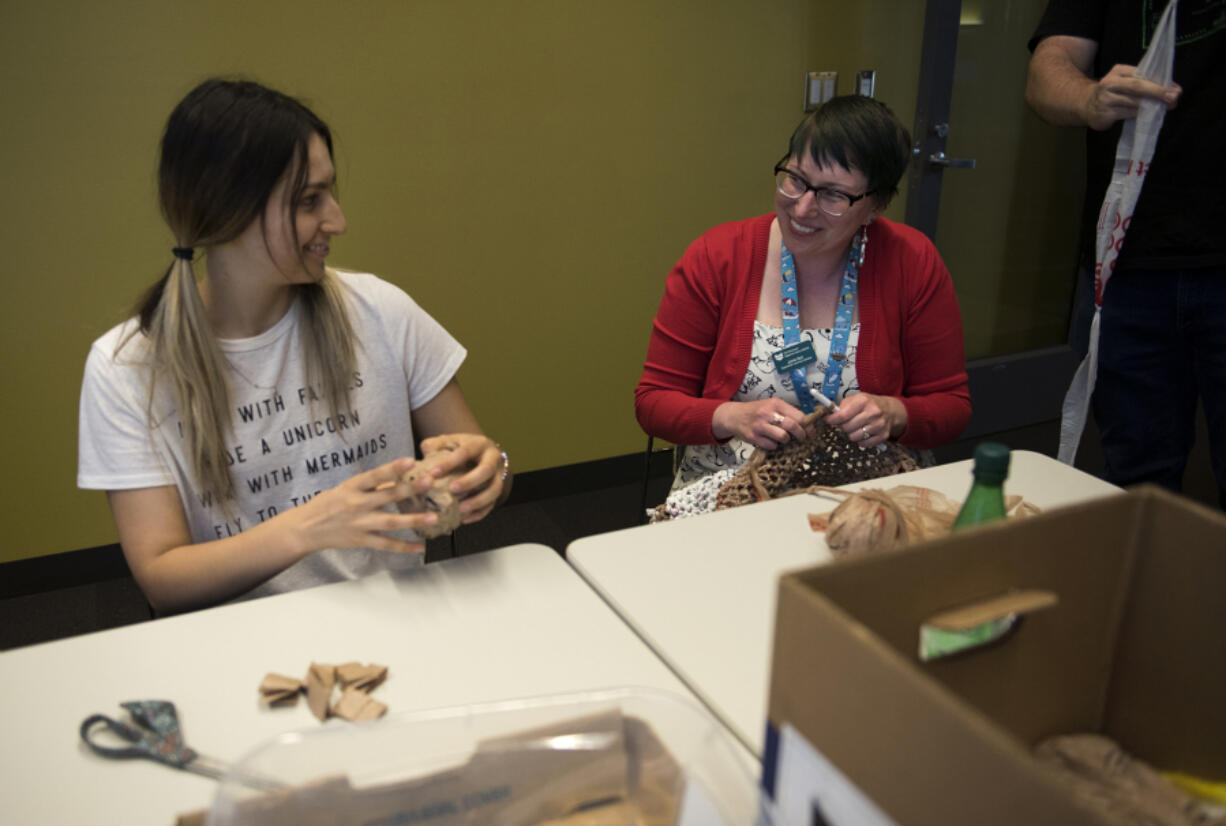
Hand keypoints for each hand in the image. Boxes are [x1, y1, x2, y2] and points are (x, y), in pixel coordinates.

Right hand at [284, 457, 432, 554]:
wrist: (305, 529)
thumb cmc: (327, 504)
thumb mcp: (345, 488)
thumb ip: (369, 486)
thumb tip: (396, 479)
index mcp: (352, 487)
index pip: (374, 475)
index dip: (393, 468)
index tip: (411, 461)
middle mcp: (357, 504)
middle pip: (387, 496)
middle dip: (410, 489)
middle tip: (430, 482)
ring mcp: (360, 524)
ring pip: (390, 522)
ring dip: (413, 520)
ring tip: (433, 517)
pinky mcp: (361, 540)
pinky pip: (386, 544)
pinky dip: (404, 547)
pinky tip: (421, 546)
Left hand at [415, 433, 505, 523]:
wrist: (481, 454)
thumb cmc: (460, 448)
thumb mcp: (448, 441)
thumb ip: (435, 445)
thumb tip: (426, 453)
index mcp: (479, 444)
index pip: (466, 451)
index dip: (450, 462)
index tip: (434, 473)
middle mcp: (493, 458)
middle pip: (486, 470)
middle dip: (470, 481)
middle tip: (452, 489)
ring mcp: (498, 475)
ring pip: (495, 489)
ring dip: (478, 500)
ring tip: (461, 508)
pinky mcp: (497, 490)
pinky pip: (492, 504)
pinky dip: (479, 513)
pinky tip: (465, 519)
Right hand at [711, 399, 812, 449]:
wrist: (733, 416)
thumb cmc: (756, 411)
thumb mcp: (771, 405)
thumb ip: (786, 412)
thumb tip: (806, 424)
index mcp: (775, 403)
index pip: (798, 415)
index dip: (808, 425)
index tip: (811, 431)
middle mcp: (767, 413)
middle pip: (792, 426)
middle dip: (801, 435)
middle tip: (802, 438)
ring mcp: (760, 426)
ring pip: (783, 437)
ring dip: (786, 441)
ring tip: (783, 439)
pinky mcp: (753, 437)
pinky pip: (771, 446)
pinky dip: (774, 446)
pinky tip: (770, 441)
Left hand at [822, 393, 905, 448]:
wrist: (891, 410)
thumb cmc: (869, 405)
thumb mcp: (857, 398)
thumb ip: (842, 405)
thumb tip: (829, 415)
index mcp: (863, 401)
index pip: (842, 415)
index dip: (832, 419)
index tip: (827, 420)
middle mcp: (873, 412)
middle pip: (847, 427)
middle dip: (844, 426)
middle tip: (848, 423)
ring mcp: (879, 425)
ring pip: (854, 437)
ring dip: (852, 434)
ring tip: (857, 427)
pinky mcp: (883, 436)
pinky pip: (863, 444)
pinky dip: (861, 440)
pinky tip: (865, 433)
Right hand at [1084, 64, 1179, 130]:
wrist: (1084, 104)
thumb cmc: (1112, 92)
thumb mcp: (1124, 81)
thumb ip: (1143, 83)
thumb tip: (1170, 90)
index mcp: (1118, 71)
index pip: (1141, 75)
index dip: (1159, 83)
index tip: (1175, 88)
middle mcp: (1110, 83)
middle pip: (1137, 87)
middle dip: (1158, 92)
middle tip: (1174, 97)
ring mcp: (1105, 99)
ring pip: (1133, 103)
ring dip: (1151, 106)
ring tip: (1165, 108)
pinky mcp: (1104, 114)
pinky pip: (1126, 114)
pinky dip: (1139, 115)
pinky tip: (1147, 115)